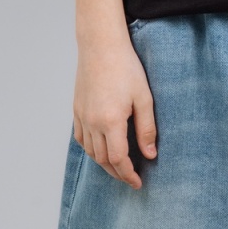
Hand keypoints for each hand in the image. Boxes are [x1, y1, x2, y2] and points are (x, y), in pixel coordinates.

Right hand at [73, 34, 157, 188]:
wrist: (100, 46)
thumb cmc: (126, 68)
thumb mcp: (144, 98)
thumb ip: (146, 129)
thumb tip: (150, 155)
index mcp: (111, 121)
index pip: (118, 159)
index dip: (128, 175)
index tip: (138, 182)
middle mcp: (93, 122)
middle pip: (103, 160)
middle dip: (117, 173)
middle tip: (131, 179)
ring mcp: (82, 116)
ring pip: (90, 152)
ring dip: (104, 164)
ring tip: (118, 167)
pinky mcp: (77, 110)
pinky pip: (81, 139)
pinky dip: (91, 149)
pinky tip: (101, 149)